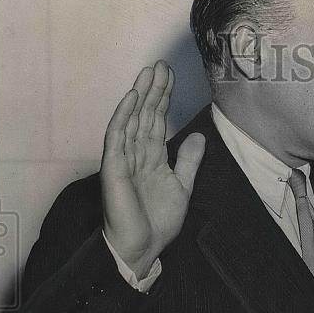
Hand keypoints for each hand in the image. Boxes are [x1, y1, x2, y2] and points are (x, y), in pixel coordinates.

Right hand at [101, 61, 205, 277]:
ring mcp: (123, 159)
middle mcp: (135, 154)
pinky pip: (117, 137)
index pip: (157, 121)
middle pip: (145, 115)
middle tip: (160, 64)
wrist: (143, 248)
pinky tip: (132, 97)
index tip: (170, 76)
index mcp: (151, 158)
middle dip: (153, 90)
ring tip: (148, 72)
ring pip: (132, 120)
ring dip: (140, 95)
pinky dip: (124, 116)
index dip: (163, 99)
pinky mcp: (113, 168)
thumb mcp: (182, 186)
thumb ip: (188, 161)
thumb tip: (199, 136)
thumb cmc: (158, 222)